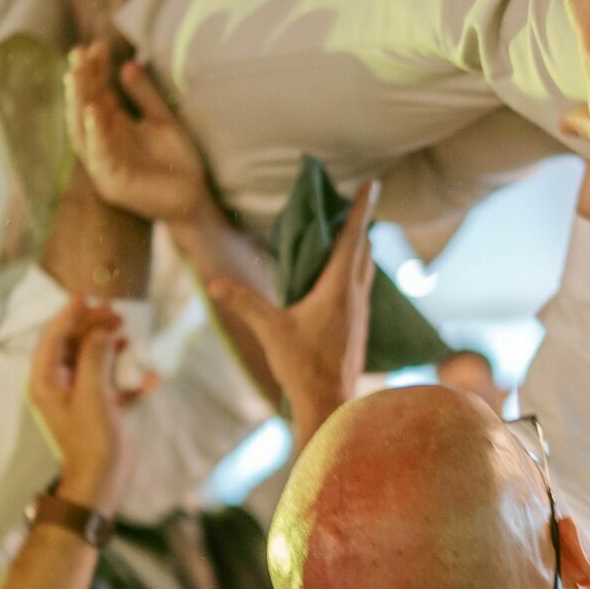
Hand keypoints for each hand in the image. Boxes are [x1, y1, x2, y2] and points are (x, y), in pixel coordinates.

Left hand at [28, 297, 130, 510]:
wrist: (99, 481)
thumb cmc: (91, 441)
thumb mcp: (91, 395)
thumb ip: (94, 358)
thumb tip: (101, 330)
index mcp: (46, 381)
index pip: (53, 337)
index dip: (69, 314)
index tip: (85, 294)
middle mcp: (58, 385)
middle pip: (72, 344)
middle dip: (93, 326)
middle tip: (116, 312)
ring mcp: (76, 396)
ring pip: (89, 358)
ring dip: (108, 344)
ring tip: (126, 329)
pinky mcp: (96, 407)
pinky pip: (108, 381)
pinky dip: (123, 374)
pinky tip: (145, 376)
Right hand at [67, 47, 211, 222]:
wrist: (195, 199)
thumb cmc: (177, 163)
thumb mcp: (163, 122)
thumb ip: (146, 97)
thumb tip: (127, 65)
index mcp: (113, 130)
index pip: (97, 95)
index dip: (95, 71)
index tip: (96, 46)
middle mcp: (102, 146)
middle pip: (85, 108)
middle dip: (80, 81)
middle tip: (77, 52)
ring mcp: (104, 166)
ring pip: (83, 132)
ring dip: (78, 103)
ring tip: (75, 76)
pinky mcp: (112, 184)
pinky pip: (100, 157)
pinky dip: (95, 135)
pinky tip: (93, 113)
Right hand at [208, 181, 379, 445]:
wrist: (331, 405)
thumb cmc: (303, 367)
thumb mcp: (271, 332)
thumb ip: (244, 304)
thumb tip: (215, 283)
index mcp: (338, 289)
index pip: (353, 238)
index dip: (362, 208)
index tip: (374, 183)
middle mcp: (356, 297)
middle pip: (364, 250)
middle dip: (361, 224)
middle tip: (358, 202)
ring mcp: (362, 313)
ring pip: (367, 269)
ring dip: (362, 248)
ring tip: (354, 234)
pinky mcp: (360, 328)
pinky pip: (363, 287)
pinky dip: (358, 271)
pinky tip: (346, 280)